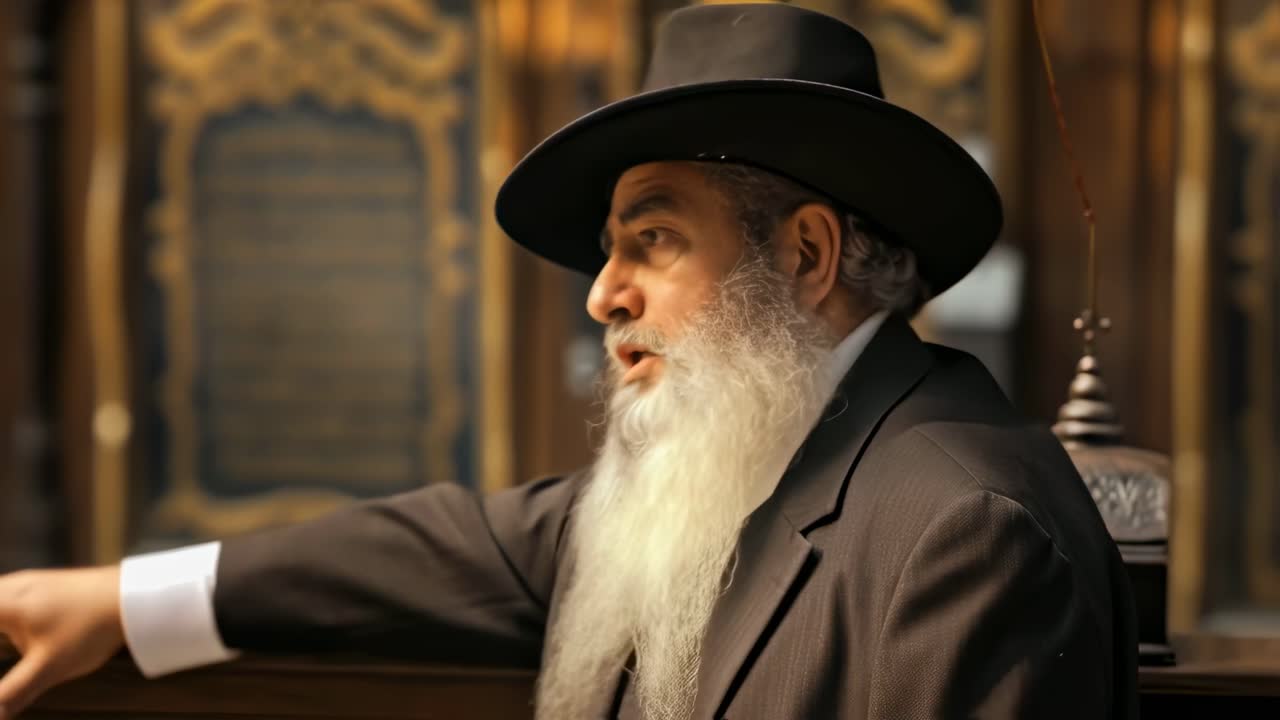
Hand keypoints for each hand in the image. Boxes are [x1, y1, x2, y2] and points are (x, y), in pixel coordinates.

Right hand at [0, 566, 124, 717]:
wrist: (135, 595)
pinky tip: (12, 634)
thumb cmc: (91, 628)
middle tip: (4, 651)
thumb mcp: (49, 667)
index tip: (2, 652)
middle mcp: (9, 586)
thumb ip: (13, 692)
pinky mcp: (43, 587)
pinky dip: (3, 616)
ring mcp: (26, 583)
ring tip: (9, 646)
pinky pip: (5, 599)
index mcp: (2, 602)